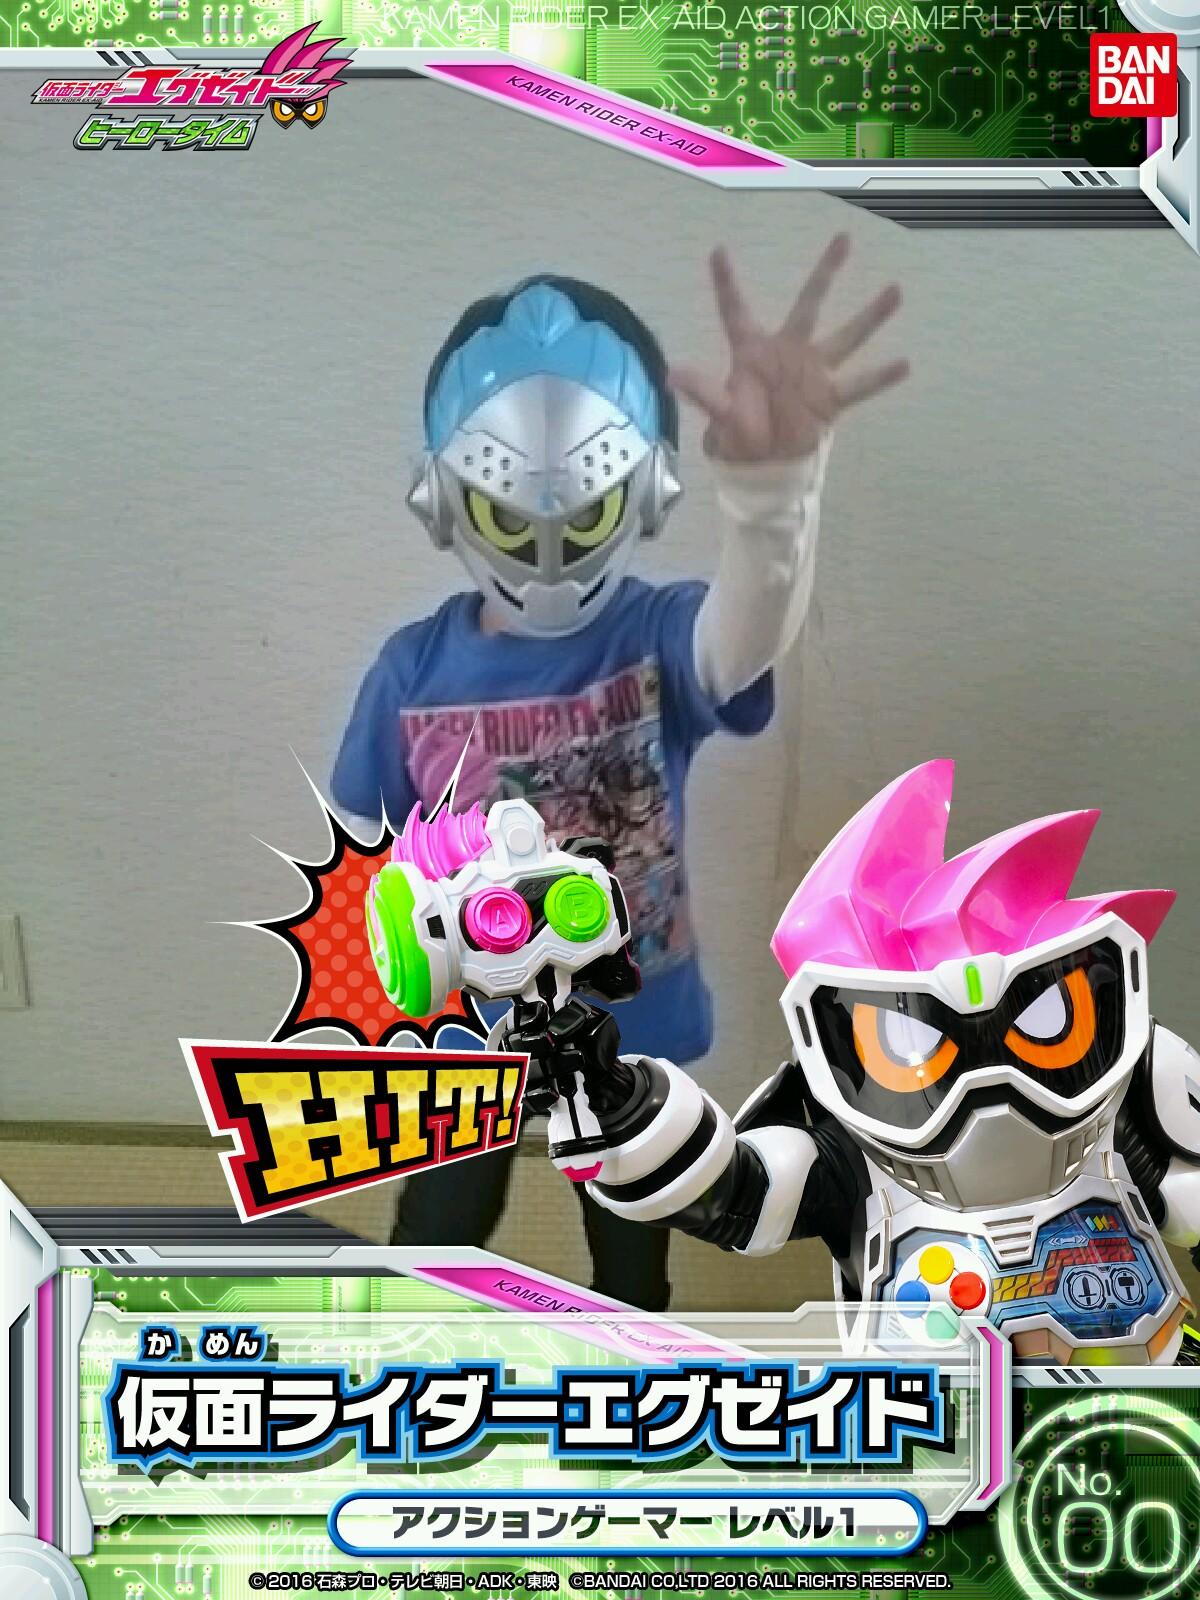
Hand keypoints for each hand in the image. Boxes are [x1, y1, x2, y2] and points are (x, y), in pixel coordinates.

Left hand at [669, 235, 908, 462]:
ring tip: (895, 291)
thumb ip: (704, 392)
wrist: (764, 464)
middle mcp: (787, 352)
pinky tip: (905, 364)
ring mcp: (812, 372)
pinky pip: (859, 386)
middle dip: (825, 273)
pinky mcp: (830, 399)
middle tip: (844, 238)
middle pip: (809, 305)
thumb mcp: (721, 414)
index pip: (735, 312)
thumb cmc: (739, 434)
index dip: (726, 283)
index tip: (717, 251)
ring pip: (846, 337)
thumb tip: (673, 374)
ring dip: (870, 317)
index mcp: (752, 352)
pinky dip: (880, 378)